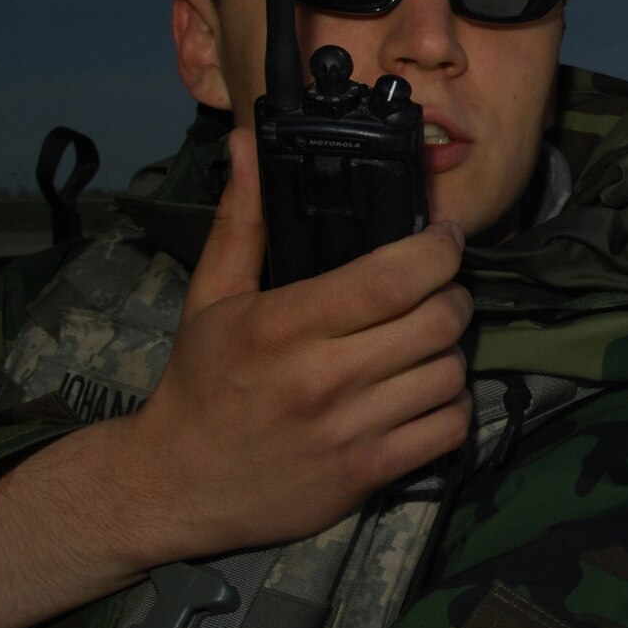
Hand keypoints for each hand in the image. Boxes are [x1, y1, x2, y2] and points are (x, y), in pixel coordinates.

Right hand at [113, 127, 472, 563]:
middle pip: (438, 320)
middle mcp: (323, 377)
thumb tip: (249, 142)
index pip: (396, 276)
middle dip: (452, 296)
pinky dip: (449, 408)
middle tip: (438, 292)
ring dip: (450, 352)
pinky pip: (448, 429)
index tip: (440, 239)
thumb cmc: (201, 383)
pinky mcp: (368, 475)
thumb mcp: (211, 296)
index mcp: (286, 324)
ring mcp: (349, 430)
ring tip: (426, 344)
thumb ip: (243, 219)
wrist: (176, 485)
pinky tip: (424, 394)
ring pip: (450, 373)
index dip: (438, 249)